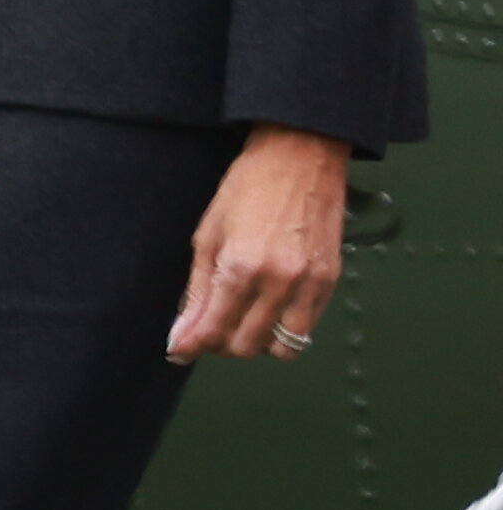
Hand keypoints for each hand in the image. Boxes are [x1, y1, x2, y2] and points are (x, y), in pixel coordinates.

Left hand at [171, 127, 353, 363]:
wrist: (301, 158)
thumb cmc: (247, 189)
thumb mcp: (207, 235)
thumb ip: (196, 290)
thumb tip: (182, 333)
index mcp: (241, 267)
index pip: (214, 329)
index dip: (190, 346)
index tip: (178, 351)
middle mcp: (279, 281)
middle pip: (247, 344)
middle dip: (221, 346)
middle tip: (208, 330)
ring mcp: (310, 282)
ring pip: (282, 346)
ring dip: (257, 344)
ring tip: (241, 322)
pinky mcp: (331, 280)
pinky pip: (309, 327)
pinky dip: (285, 329)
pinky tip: (268, 309)